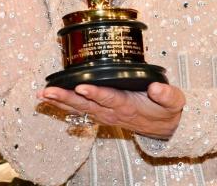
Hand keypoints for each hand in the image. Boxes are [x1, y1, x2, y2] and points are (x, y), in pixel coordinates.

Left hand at [38, 82, 184, 138]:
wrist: (165, 128)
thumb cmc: (166, 111)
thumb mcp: (174, 101)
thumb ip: (167, 95)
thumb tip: (156, 87)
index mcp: (128, 105)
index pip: (109, 98)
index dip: (95, 93)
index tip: (81, 86)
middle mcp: (112, 112)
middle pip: (86, 104)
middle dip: (66, 97)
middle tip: (48, 91)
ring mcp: (105, 115)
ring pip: (80, 108)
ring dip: (60, 102)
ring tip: (42, 94)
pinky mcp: (102, 114)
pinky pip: (80, 110)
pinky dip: (64, 105)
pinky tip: (50, 99)